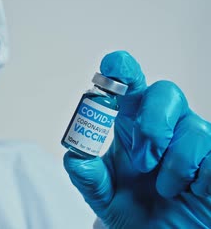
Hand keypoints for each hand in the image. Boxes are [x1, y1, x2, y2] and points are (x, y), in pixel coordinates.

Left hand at [63, 51, 210, 227]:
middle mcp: (164, 124)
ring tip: (165, 188)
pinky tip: (191, 191)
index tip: (114, 64)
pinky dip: (199, 179)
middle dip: (153, 126)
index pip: (128, 84)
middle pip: (166, 93)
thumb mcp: (102, 194)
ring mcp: (193, 140)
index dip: (123, 69)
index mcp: (131, 122)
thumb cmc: (133, 208)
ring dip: (175, 165)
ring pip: (195, 129)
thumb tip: (75, 155)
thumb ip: (87, 174)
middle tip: (142, 162)